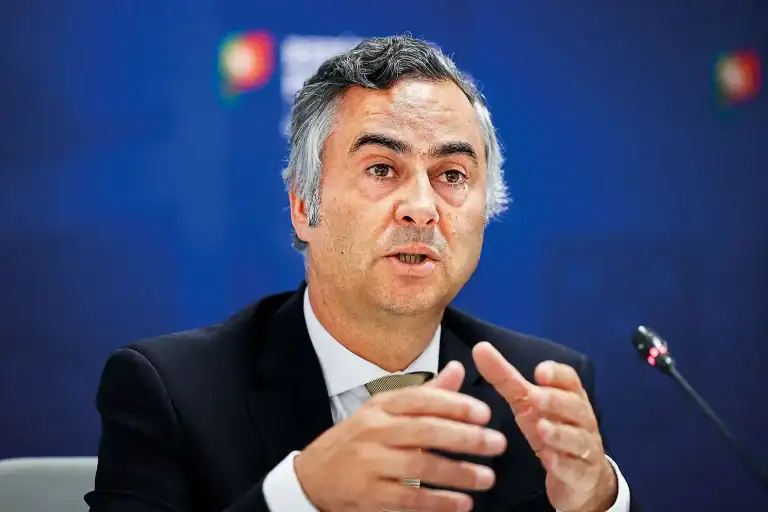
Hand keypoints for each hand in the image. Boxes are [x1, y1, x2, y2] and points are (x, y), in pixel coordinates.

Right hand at [294, 361, 507, 511]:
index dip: (455, 405)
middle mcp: (374, 430)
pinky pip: (410, 498)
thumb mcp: (385, 411)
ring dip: (459, 473)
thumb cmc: (358, 439)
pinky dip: (439, 502)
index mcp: (381, 406)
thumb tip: (458, 369)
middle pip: (426, 430)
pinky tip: (462, 503)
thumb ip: (426, 394)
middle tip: (497, 444)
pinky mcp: (368, 495)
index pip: (421, 399)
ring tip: (487, 478)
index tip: (485, 413)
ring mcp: (369, 463)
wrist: (314, 477)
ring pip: (421, 465)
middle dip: (466, 438)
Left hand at [473, 342, 616, 511]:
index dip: (557, 374)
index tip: (539, 371)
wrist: (581, 476)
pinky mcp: (581, 475)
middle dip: (557, 401)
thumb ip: (506, 378)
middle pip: (575, 406)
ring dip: (560, 433)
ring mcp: (584, 448)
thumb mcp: (527, 404)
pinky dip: (563, 465)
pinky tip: (550, 461)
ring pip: (577, 438)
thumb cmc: (551, 428)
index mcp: (569, 397)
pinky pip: (575, 469)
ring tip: (541, 428)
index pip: (570, 380)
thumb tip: (480, 348)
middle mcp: (581, 419)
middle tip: (537, 397)